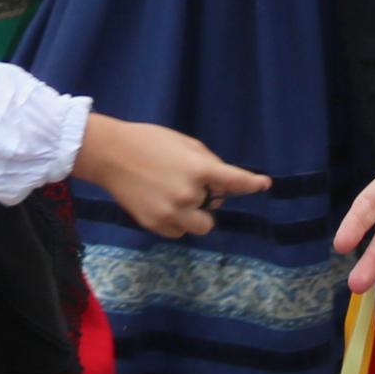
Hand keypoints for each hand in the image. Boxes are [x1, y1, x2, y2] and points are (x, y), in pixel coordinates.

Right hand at [71, 115, 270, 237]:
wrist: (110, 155)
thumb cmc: (149, 141)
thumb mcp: (184, 143)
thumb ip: (207, 162)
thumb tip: (222, 181)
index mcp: (198, 169)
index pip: (234, 181)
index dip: (252, 184)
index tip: (264, 185)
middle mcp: (188, 195)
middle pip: (216, 206)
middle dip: (209, 196)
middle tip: (188, 181)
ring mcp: (171, 213)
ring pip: (202, 226)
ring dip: (197, 214)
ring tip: (178, 198)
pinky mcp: (155, 225)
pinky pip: (179, 232)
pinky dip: (177, 222)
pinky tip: (162, 205)